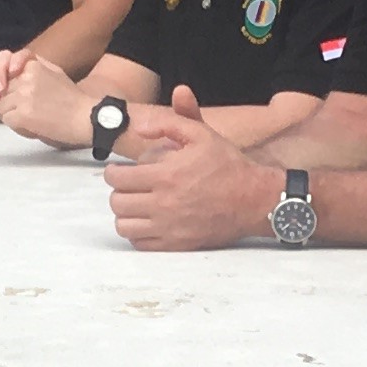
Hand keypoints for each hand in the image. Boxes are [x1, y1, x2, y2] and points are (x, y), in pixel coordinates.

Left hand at [0, 53, 87, 146]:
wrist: (86, 118)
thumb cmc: (72, 99)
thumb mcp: (53, 71)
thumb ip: (31, 68)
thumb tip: (7, 71)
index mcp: (33, 64)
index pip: (4, 70)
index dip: (4, 83)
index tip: (6, 89)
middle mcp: (26, 77)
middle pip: (1, 90)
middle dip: (9, 100)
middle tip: (28, 108)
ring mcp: (24, 95)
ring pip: (1, 106)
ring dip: (13, 114)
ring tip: (34, 117)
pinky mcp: (23, 113)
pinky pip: (7, 120)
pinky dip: (17, 126)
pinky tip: (33, 125)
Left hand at [107, 98, 275, 249]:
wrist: (253, 199)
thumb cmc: (227, 165)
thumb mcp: (201, 133)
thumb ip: (169, 122)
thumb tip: (140, 126)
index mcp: (165, 175)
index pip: (117, 178)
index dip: (113, 172)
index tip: (118, 170)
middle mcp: (163, 204)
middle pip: (117, 202)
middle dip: (118, 191)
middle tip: (128, 186)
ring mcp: (169, 227)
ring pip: (124, 226)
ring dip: (125, 213)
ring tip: (135, 204)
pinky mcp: (177, 244)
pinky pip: (141, 244)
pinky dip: (138, 233)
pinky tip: (147, 221)